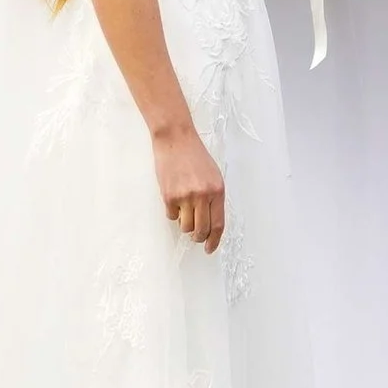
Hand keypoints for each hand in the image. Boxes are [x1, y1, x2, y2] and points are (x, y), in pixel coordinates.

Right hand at [153, 125, 226, 253]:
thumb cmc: (194, 156)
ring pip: (185, 227)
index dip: (214, 240)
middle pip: (201, 230)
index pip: (218, 224)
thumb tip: (210, 222)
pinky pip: (171, 216)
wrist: (175, 139)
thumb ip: (213, 198)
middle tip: (196, 236)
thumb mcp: (213, 175)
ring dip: (185, 223)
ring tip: (184, 208)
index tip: (210, 248)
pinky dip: (173, 212)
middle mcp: (202, 195)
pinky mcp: (169, 196)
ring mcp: (185, 197)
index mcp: (217, 190)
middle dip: (199, 237)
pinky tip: (174, 197)